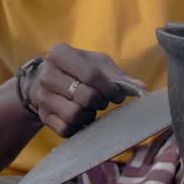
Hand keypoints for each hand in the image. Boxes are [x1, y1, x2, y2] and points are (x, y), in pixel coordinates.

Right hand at [25, 44, 144, 136]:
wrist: (46, 81)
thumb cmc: (78, 69)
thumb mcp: (96, 64)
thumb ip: (117, 75)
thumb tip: (141, 87)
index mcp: (59, 54)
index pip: (91, 75)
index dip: (109, 88)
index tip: (118, 95)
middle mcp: (46, 74)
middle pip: (85, 96)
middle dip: (100, 102)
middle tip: (103, 100)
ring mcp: (42, 97)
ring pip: (75, 115)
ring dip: (89, 115)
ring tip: (90, 108)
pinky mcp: (44, 116)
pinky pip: (66, 129)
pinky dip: (79, 127)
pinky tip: (81, 118)